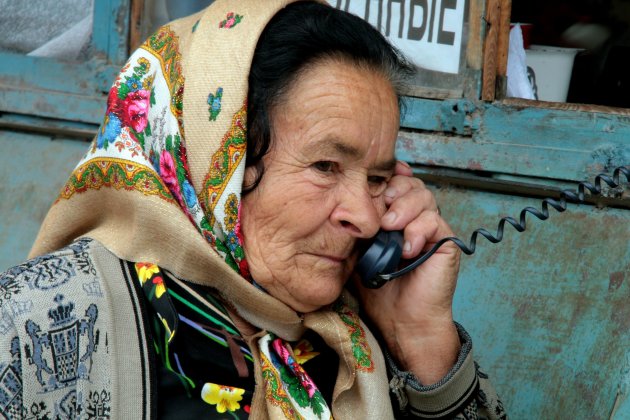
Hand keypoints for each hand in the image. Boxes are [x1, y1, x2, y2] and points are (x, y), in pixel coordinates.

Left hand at [355, 161, 460, 384]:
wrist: (400, 320)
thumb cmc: (379, 288)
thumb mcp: (359, 250)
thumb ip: (359, 225)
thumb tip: (345, 201)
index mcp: (397, 217)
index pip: (398, 183)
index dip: (390, 175)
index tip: (375, 176)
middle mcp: (416, 219)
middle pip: (412, 184)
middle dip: (395, 190)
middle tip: (381, 212)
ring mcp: (432, 230)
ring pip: (424, 197)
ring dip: (404, 208)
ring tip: (389, 227)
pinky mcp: (446, 244)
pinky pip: (435, 221)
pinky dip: (418, 230)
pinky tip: (407, 248)